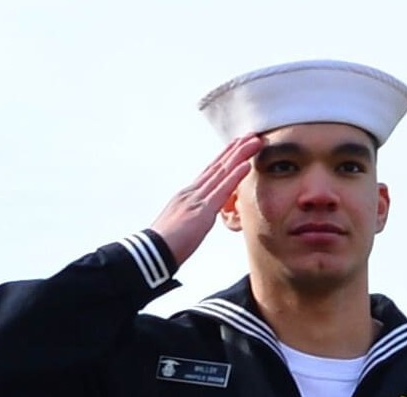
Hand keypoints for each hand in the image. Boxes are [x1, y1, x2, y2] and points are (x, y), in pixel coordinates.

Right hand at [149, 135, 261, 266]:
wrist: (151, 252)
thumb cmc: (164, 246)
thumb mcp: (181, 227)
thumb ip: (193, 219)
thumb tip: (199, 221)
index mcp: (187, 196)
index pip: (210, 172)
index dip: (224, 157)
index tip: (237, 145)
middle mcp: (192, 192)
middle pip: (218, 166)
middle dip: (236, 149)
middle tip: (251, 135)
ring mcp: (197, 199)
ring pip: (222, 172)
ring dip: (240, 155)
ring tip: (255, 141)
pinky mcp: (202, 211)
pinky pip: (222, 190)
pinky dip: (235, 176)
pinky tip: (247, 164)